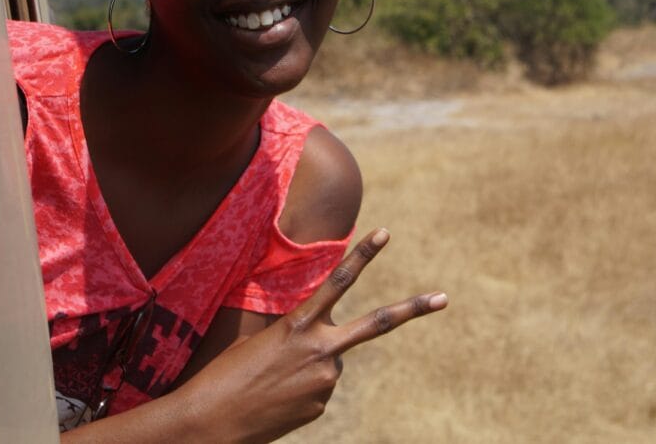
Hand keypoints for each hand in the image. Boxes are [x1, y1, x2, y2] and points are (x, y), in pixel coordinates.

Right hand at [177, 228, 446, 443]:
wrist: (211, 423)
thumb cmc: (226, 375)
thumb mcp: (260, 341)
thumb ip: (300, 336)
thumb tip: (328, 353)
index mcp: (300, 324)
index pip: (339, 281)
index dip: (363, 255)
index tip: (385, 232)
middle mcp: (322, 349)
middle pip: (379, 324)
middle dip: (415, 308)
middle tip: (444, 297)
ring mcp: (326, 379)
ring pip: (331, 362)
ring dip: (310, 366)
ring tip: (272, 381)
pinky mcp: (322, 404)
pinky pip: (318, 388)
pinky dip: (301, 389)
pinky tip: (276, 398)